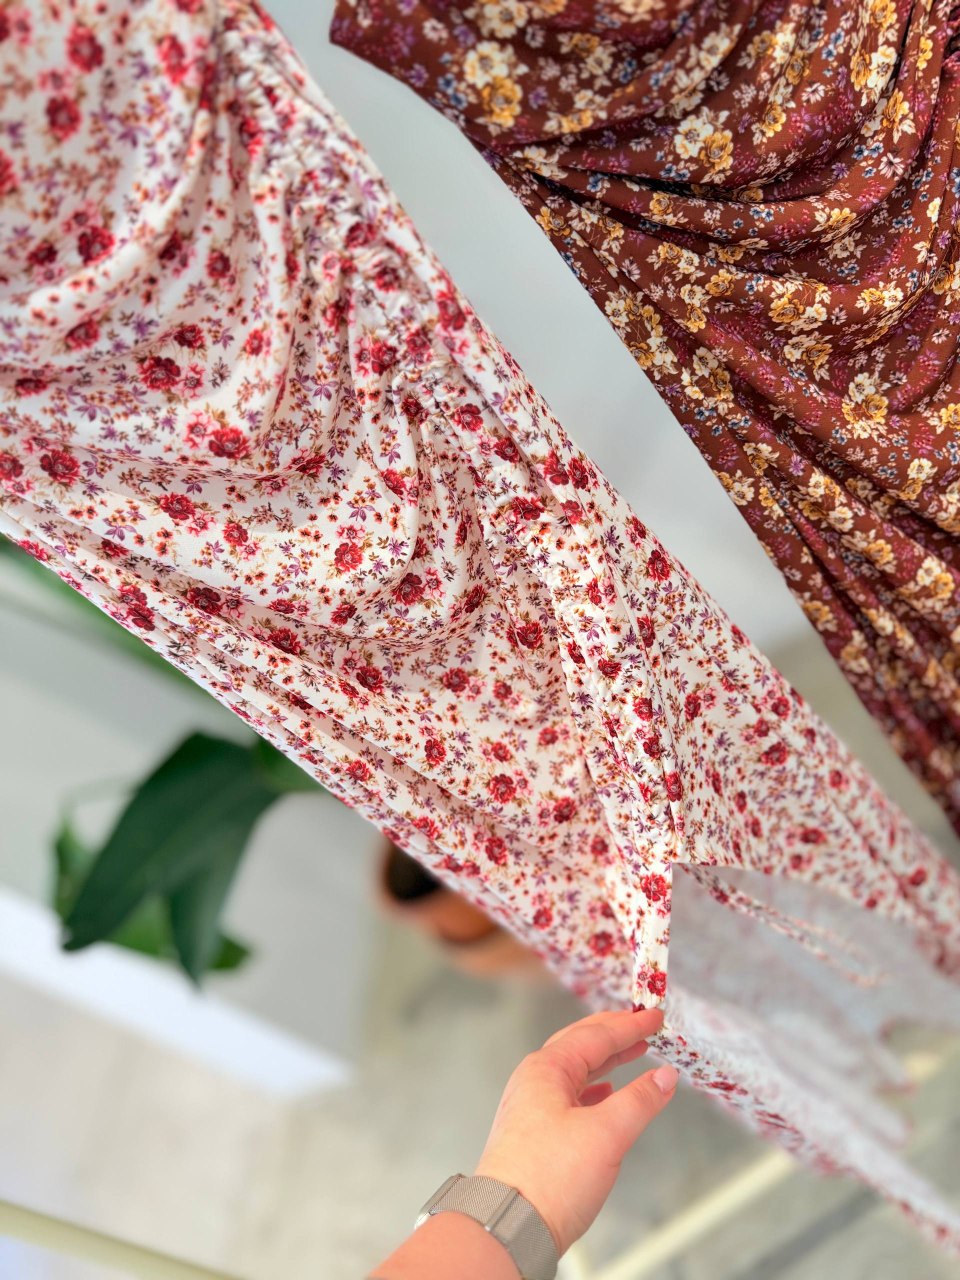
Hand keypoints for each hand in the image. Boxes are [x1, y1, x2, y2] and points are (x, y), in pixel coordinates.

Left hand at [474, 1007, 676, 1254]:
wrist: (507, 1224)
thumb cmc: (548, 1179)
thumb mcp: (606, 1134)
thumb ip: (640, 1100)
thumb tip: (664, 1076)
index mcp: (547, 1069)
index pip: (596, 1035)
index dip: (630, 1025)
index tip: (655, 1017)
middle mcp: (535, 1082)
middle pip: (580, 1045)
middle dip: (613, 1033)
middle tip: (641, 1024)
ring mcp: (532, 1107)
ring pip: (575, 1071)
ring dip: (606, 1061)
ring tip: (632, 1054)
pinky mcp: (535, 1134)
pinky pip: (569, 1096)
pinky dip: (593, 1089)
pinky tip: (606, 1095)